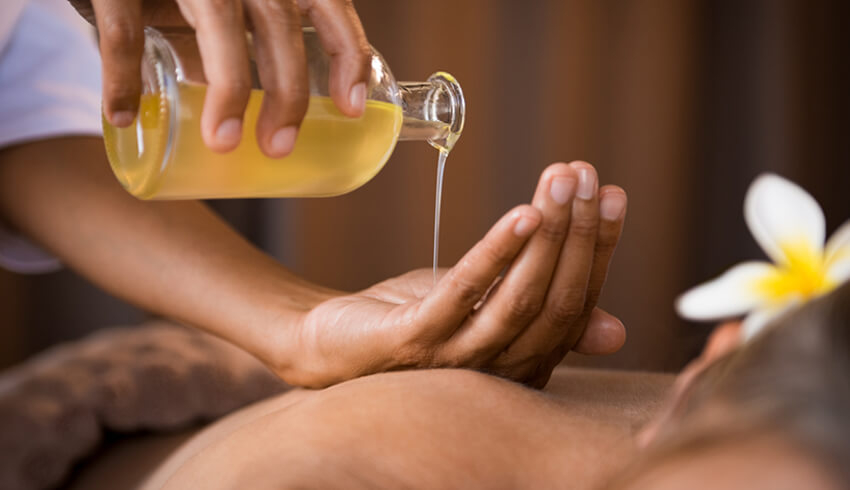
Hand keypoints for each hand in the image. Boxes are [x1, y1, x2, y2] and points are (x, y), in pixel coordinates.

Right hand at [70, 0, 369, 156]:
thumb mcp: (218, 5)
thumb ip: (237, 42)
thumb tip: (256, 111)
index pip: (328, 3)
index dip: (347, 53)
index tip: (351, 109)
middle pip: (278, 22)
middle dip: (288, 90)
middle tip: (279, 146)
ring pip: (218, 20)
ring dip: (227, 87)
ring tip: (223, 143)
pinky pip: (123, 28)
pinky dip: (122, 74)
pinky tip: (122, 115)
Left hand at [267, 162, 627, 387]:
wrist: (332, 345)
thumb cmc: (415, 322)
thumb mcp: (486, 313)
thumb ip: (540, 314)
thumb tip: (616, 331)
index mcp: (525, 363)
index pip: (577, 305)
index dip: (598, 249)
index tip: (612, 194)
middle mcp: (499, 371)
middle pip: (556, 302)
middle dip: (579, 233)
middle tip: (586, 174)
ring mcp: (456, 360)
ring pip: (519, 299)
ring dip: (548, 235)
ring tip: (560, 181)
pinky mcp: (414, 341)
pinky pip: (463, 294)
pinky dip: (496, 253)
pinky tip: (521, 213)